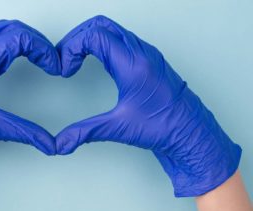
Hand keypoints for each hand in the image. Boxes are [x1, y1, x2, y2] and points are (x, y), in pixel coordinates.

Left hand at [0, 20, 60, 198]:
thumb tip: (48, 142)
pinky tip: (11, 59)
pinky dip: (5, 42)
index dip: (42, 49)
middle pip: (11, 28)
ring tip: (35, 56)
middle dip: (35, 41)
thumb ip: (25, 132)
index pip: (19, 38)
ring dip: (20, 39)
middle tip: (49, 59)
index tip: (53, 65)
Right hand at [55, 15, 240, 196]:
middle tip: (65, 57)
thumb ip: (85, 132)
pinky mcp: (149, 60)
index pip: (94, 35)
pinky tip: (97, 61)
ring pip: (112, 29)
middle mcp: (142, 53)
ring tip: (76, 59)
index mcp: (134, 65)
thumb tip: (61, 142)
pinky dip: (103, 43)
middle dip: (77, 38)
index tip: (66, 68)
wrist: (192, 135)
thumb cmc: (165, 128)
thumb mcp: (119, 127)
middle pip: (101, 25)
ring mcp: (147, 54)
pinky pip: (122, 39)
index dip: (72, 48)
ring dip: (90, 39)